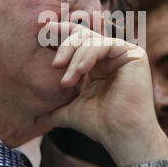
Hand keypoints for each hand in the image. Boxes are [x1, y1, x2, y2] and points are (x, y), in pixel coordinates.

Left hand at [35, 22, 167, 166]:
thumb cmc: (99, 124)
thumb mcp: (70, 111)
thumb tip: (34, 118)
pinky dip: (89, 55)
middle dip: (65, 46)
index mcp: (98, 64)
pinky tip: (81, 70)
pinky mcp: (133, 54)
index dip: (61, 32)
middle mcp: (111, 55)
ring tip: (67, 81)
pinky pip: (105, 45)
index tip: (43, 32)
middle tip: (55, 65)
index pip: (79, 39)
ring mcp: (123, 53)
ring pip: (92, 40)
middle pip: (83, 35)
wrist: (120, 134)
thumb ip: (53, 109)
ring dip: (75, 58)